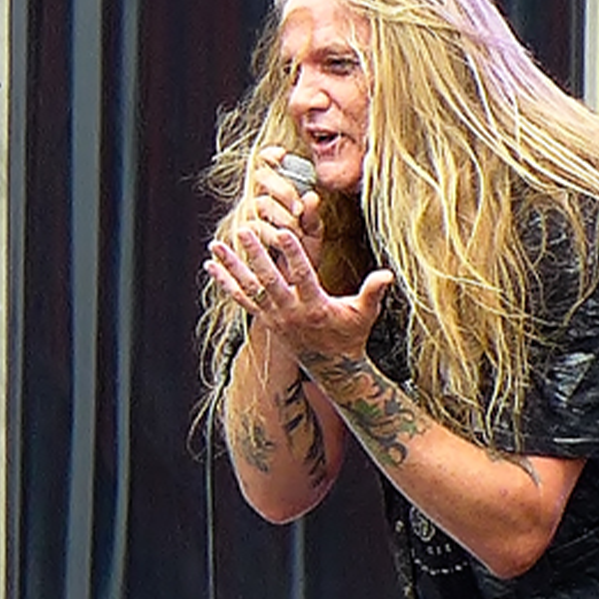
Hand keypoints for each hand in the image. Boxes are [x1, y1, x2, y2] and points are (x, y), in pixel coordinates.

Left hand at [204, 224, 391, 363]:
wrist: (332, 367)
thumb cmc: (351, 334)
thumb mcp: (365, 314)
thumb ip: (373, 292)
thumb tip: (388, 274)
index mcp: (315, 308)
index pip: (303, 277)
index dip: (294, 254)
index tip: (284, 232)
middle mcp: (290, 313)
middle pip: (269, 281)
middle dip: (255, 256)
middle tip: (242, 231)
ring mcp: (275, 317)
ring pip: (249, 289)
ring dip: (231, 267)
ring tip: (215, 245)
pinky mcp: (265, 319)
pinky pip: (242, 300)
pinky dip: (226, 283)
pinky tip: (211, 267)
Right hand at [249, 145, 323, 269]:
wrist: (288, 286)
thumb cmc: (301, 256)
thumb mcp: (312, 234)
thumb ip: (311, 216)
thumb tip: (312, 196)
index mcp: (273, 194)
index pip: (264, 163)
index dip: (270, 155)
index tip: (282, 153)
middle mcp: (257, 200)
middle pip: (261, 177)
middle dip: (283, 190)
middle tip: (298, 209)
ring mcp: (248, 217)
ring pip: (260, 203)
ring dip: (280, 215)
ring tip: (294, 230)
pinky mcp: (243, 237)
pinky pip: (254, 227)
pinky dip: (271, 234)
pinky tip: (281, 241)